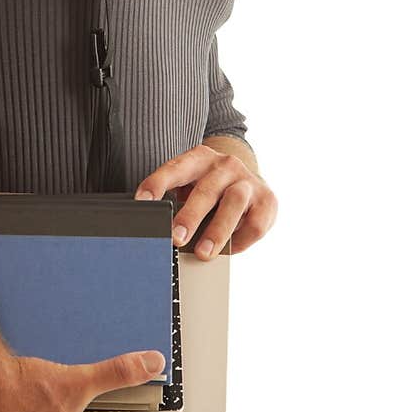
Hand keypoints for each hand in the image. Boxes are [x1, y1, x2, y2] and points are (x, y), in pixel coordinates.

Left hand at [134, 144, 276, 257]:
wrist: (250, 182)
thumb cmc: (212, 188)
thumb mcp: (192, 184)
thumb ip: (176, 198)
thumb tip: (155, 226)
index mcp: (200, 158)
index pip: (176, 168)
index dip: (158, 183)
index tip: (143, 201)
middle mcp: (225, 165)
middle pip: (206, 189)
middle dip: (190, 216)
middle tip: (176, 237)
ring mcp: (248, 181)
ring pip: (233, 204)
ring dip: (216, 231)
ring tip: (203, 252)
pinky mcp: (267, 200)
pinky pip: (254, 224)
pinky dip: (240, 240)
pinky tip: (229, 249)